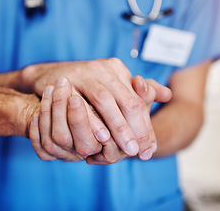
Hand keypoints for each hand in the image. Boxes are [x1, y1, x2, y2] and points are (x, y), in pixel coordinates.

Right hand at [23, 58, 167, 158]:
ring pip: (106, 102)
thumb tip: (168, 95)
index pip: (138, 98)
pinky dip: (92, 122)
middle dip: (136, 129)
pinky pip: (81, 104)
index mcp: (116, 68)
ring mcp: (83, 73)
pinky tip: (100, 138)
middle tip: (141, 152)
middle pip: (126, 100)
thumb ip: (139, 92)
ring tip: (126, 149)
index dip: (146, 124)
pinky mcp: (66, 82)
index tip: (150, 147)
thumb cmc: (85, 87)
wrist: (50, 77)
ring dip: (118, 128)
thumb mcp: (113, 87)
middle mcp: (102, 68)